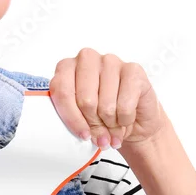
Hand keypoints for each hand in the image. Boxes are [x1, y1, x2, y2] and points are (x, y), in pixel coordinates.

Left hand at [48, 48, 164, 148]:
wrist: (133, 121)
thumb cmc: (101, 116)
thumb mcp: (80, 119)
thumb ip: (75, 120)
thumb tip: (84, 133)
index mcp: (66, 67)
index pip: (62, 92)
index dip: (72, 118)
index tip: (83, 135)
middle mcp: (87, 59)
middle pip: (85, 100)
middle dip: (94, 123)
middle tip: (101, 134)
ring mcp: (110, 61)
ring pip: (106, 105)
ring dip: (110, 123)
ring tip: (113, 126)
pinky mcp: (133, 69)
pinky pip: (125, 105)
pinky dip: (125, 119)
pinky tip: (126, 118)